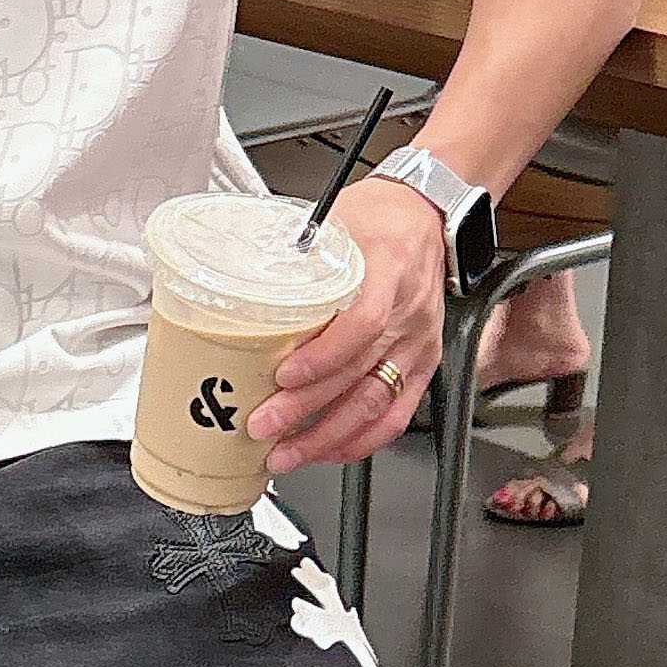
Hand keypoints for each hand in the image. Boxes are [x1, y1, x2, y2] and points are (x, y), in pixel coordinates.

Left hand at [247, 178, 447, 474]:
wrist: (426, 214)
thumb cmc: (378, 217)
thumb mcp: (332, 223)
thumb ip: (295, 258)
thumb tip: (241, 287)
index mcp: (387, 270)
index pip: (362, 324)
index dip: (323, 357)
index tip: (285, 375)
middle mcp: (408, 314)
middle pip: (359, 373)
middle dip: (307, 409)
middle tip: (263, 427)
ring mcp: (417, 343)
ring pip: (375, 403)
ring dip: (327, 436)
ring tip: (286, 453)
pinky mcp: (422, 364)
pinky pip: (397, 414)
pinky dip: (362, 440)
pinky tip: (328, 451)